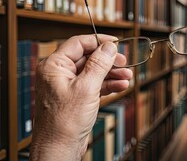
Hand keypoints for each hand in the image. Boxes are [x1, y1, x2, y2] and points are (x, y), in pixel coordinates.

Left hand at [30, 34, 132, 160]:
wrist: (60, 149)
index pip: (78, 44)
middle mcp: (60, 73)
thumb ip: (99, 64)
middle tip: (124, 62)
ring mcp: (69, 85)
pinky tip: (120, 86)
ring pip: (94, 72)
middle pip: (89, 58)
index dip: (98, 42)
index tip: (115, 43)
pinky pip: (95, 84)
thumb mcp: (86, 88)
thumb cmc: (64, 123)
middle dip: (109, 61)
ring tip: (127, 77)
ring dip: (112, 74)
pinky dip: (108, 85)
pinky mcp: (77, 96)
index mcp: (54, 66)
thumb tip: (109, 47)